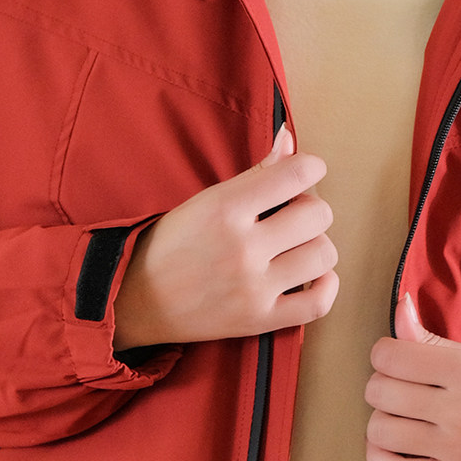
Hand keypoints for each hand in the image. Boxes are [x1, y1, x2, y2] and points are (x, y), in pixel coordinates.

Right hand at [112, 126, 338, 348]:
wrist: (135, 299)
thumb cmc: (172, 243)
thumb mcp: (207, 199)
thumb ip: (256, 173)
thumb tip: (289, 139)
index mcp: (226, 209)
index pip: (296, 175)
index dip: (310, 168)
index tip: (305, 172)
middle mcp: (242, 248)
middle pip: (317, 215)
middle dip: (311, 208)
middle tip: (292, 214)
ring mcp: (253, 288)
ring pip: (323, 255)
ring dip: (317, 245)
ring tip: (297, 246)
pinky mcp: (259, 321)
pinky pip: (318, 304)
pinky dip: (325, 287)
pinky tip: (312, 276)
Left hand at [364, 292, 460, 460]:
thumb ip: (431, 338)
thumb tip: (399, 308)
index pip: (390, 357)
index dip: (385, 353)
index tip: (396, 356)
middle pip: (379, 393)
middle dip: (381, 384)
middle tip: (400, 384)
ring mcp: (457, 451)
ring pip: (380, 431)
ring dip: (382, 418)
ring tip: (400, 413)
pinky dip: (380, 456)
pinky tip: (394, 443)